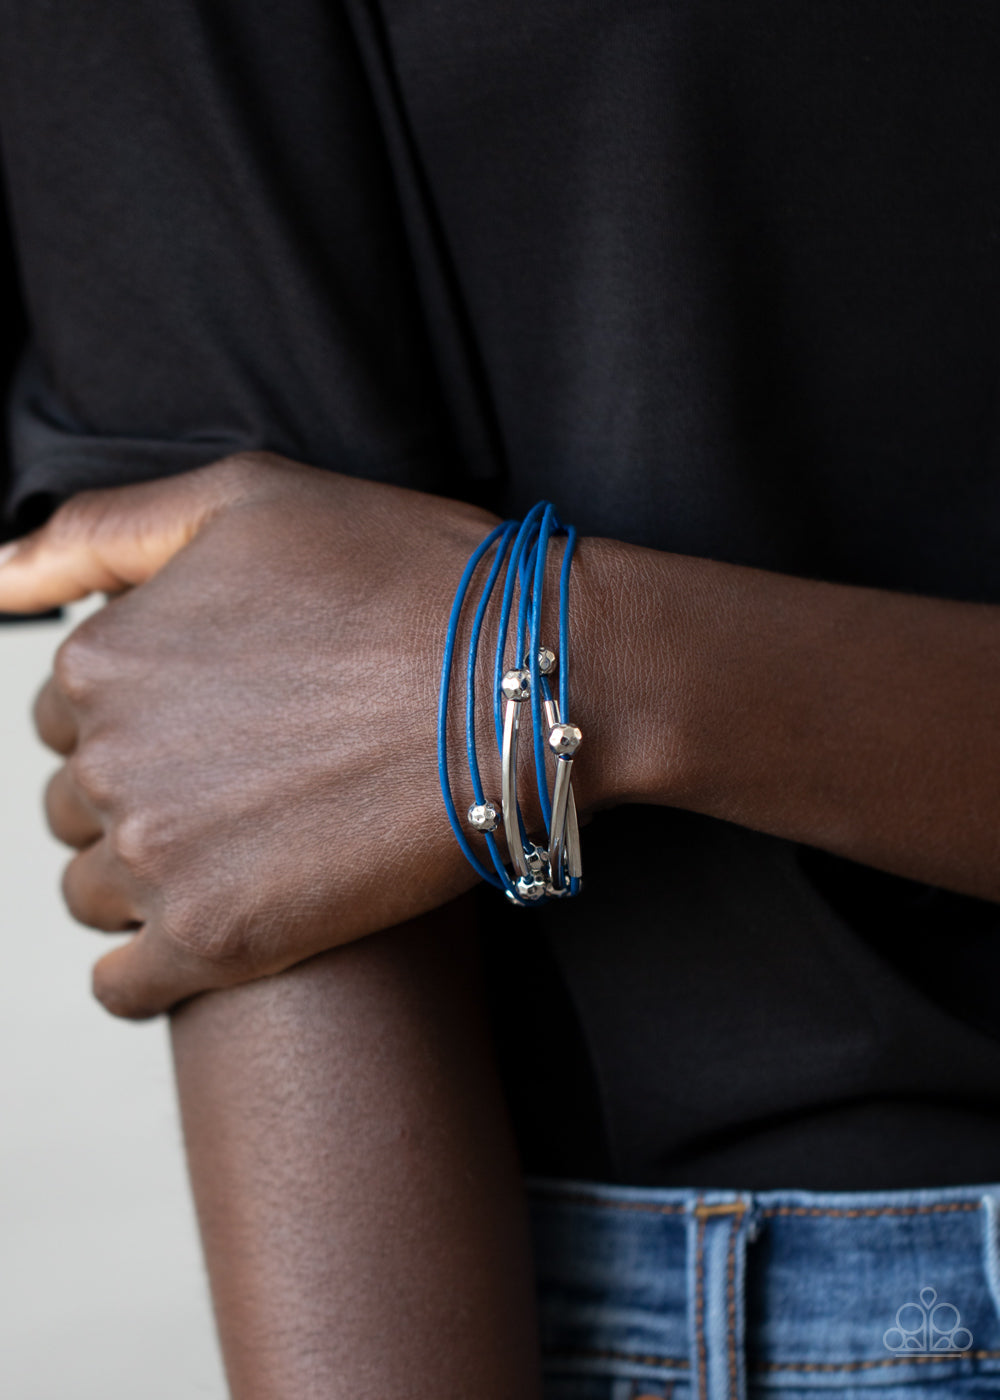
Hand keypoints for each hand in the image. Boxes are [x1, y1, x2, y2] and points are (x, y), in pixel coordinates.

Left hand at [1, 454, 614, 1016]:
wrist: (530, 683)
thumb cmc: (401, 576)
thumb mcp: (243, 500)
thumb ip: (98, 531)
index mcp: (102, 657)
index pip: (59, 709)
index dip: (135, 711)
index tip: (210, 715)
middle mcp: (107, 759)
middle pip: (75, 801)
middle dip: (138, 791)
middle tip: (240, 778)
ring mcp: (159, 857)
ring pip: (93, 891)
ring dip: (144, 878)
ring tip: (239, 847)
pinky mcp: (221, 940)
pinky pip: (124, 985)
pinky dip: (147, 969)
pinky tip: (207, 930)